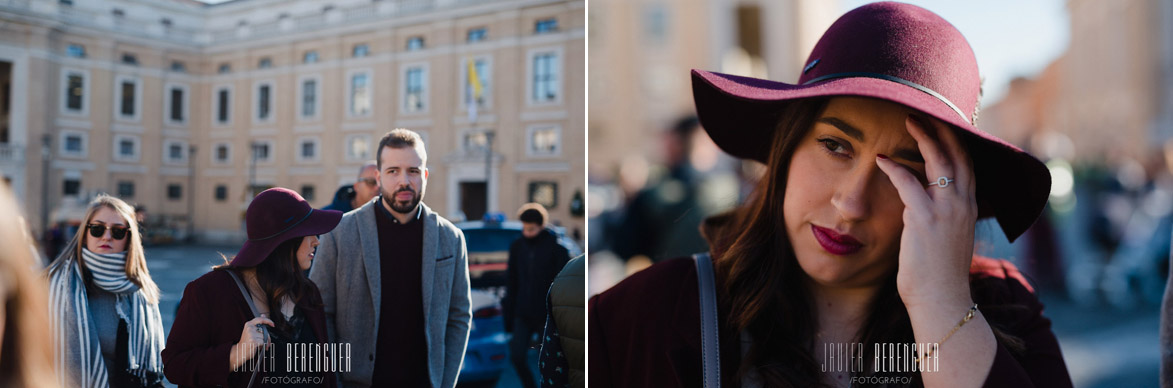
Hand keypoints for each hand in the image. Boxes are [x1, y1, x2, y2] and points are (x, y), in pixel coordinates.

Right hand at [229, 315, 273, 369]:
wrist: (239, 351)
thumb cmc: (246, 342)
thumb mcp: (251, 331)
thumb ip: (258, 324)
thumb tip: (263, 315)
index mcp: (249, 324)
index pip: (260, 319)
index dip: (268, 321)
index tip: (273, 324)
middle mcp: (249, 328)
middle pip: (264, 330)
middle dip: (268, 337)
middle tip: (268, 342)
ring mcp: (251, 334)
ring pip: (265, 337)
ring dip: (266, 342)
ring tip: (262, 346)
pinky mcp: (253, 340)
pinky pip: (263, 342)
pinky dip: (263, 346)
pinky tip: (260, 348)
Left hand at [875, 115, 977, 308]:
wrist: (942, 300)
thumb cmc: (938, 274)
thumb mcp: (947, 238)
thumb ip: (942, 216)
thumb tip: (924, 202)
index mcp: (969, 208)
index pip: (967, 164)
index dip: (956, 141)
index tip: (942, 122)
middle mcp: (963, 204)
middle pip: (958, 154)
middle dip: (942, 128)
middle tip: (923, 111)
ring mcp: (947, 211)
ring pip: (939, 161)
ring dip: (923, 137)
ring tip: (908, 120)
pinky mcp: (926, 220)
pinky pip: (909, 184)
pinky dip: (895, 168)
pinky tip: (881, 159)